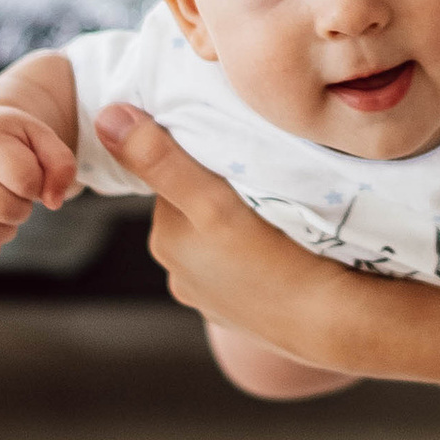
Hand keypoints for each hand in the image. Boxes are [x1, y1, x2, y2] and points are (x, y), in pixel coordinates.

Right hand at [0, 101, 77, 264]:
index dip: (38, 183)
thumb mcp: (40, 137)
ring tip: (0, 205)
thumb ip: (61, 163)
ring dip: (7, 228)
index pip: (25, 179)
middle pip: (5, 210)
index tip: (29, 172)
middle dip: (22, 207)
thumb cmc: (12, 142)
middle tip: (14, 192)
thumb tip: (54, 202)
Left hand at [90, 106, 341, 356]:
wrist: (332, 322)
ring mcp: (210, 298)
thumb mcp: (211, 201)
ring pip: (220, 239)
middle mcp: (178, 272)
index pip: (175, 178)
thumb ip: (160, 160)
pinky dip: (257, 256)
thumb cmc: (273, 259)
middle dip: (221, 193)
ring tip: (279, 218)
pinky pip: (243, 269)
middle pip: (195, 209)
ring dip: (240, 225)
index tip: (241, 152)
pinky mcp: (242, 314)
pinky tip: (284, 251)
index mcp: (165, 239)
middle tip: (266, 182)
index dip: (206, 159)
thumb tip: (106, 117)